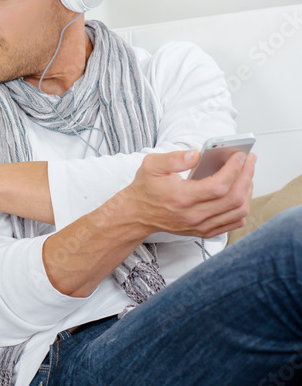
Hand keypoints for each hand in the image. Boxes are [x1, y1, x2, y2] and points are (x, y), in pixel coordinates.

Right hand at [115, 148, 255, 238]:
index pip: (219, 186)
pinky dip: (243, 207)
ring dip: (247, 191)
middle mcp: (194, 215)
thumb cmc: (145, 189)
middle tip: (249, 161)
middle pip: (234, 198)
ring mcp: (200, 225)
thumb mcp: (151, 165)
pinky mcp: (204, 231)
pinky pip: (234, 223)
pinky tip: (241, 193)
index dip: (234, 169)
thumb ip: (174, 158)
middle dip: (247, 176)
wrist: (136, 214)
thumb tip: (197, 154)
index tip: (239, 156)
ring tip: (246, 175)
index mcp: (182, 197)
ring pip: (238, 211)